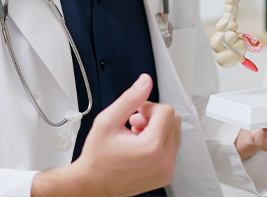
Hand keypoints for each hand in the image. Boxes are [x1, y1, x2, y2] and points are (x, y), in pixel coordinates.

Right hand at [32, 74, 181, 196]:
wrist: (92, 185)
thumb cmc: (97, 158)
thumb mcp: (107, 121)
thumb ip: (129, 98)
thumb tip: (145, 81)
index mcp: (151, 147)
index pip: (166, 111)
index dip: (148, 107)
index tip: (134, 115)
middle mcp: (164, 161)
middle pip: (174, 120)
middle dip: (154, 117)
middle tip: (134, 123)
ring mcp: (166, 170)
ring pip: (174, 133)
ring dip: (157, 129)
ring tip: (135, 136)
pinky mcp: (166, 175)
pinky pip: (172, 148)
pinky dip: (159, 143)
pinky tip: (140, 147)